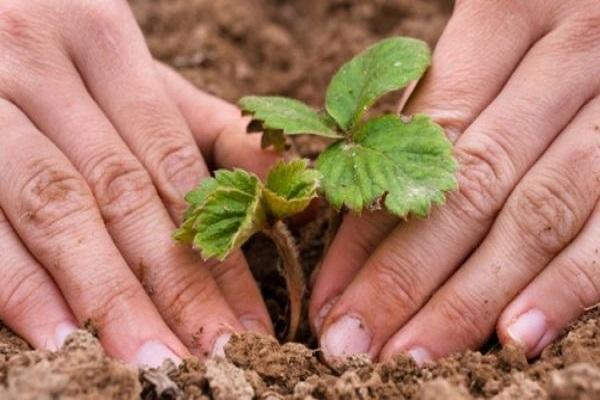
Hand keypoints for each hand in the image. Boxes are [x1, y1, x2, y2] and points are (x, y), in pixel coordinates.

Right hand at [0, 0, 276, 366]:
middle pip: (124, 194)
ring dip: (109, 296)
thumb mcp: (132, 76)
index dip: (217, 247)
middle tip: (214, 357)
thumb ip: (206, 128)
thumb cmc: (60, 59)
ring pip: (59, 209)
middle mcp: (38, 65)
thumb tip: (292, 184)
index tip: (249, 321)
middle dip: (175, 287)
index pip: (175, 164)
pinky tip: (62, 337)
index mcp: (100, 40)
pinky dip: (22, 284)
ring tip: (153, 361)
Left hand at [310, 0, 599, 362]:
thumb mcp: (483, 49)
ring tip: (414, 356)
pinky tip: (514, 338)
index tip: (332, 295)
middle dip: (407, 278)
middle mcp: (573, 56)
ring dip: (470, 299)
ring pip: (538, 217)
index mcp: (509, 15)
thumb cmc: (540, 30)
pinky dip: (565, 288)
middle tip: (356, 343)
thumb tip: (354, 230)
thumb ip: (428, 121)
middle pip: (473, 188)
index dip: (373, 225)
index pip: (422, 140)